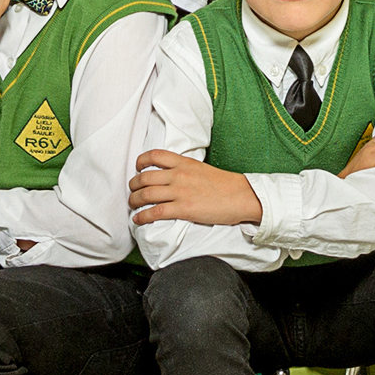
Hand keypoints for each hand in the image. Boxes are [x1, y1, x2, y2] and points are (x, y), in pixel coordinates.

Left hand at [127, 150, 264, 226]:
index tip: (138, 169)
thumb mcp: (201, 169)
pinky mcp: (183, 209)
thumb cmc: (224, 185)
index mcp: (184, 163)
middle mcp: (179, 175)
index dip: (140, 162)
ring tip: (132, 206)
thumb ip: (185, 170)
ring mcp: (180, 192)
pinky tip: (138, 219)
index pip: (154, 155)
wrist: (241, 196)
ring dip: (134, 201)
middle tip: (133, 192)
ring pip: (146, 194)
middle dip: (133, 186)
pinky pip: (155, 212)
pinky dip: (142, 216)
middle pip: (144, 177)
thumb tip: (171, 176)